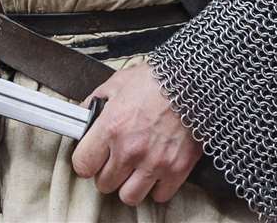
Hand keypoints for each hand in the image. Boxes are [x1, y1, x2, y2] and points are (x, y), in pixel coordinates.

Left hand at [71, 64, 201, 206]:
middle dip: (106, 172)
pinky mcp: (177, 169)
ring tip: (133, 170)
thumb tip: (84, 117)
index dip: (84, 161)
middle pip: (104, 184)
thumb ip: (96, 103)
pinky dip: (156, 187)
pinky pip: (159, 195)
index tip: (90, 158)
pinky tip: (154, 171)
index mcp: (112, 127)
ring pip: (129, 197)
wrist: (194, 81)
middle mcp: (131, 149)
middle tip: (114, 160)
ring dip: (129, 185)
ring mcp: (154, 162)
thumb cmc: (157, 79)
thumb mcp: (118, 83)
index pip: (82, 165)